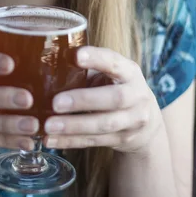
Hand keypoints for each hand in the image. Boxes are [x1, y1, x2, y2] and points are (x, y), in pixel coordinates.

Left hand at [44, 46, 162, 154]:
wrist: (147, 123)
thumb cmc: (116, 89)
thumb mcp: (110, 75)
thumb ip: (87, 70)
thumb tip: (48, 65)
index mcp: (130, 72)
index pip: (115, 62)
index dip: (97, 58)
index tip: (76, 55)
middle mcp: (137, 96)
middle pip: (114, 99)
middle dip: (84, 100)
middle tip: (56, 103)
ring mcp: (133, 121)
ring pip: (103, 125)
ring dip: (73, 126)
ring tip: (48, 125)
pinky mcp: (123, 140)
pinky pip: (94, 141)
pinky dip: (70, 141)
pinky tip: (50, 140)